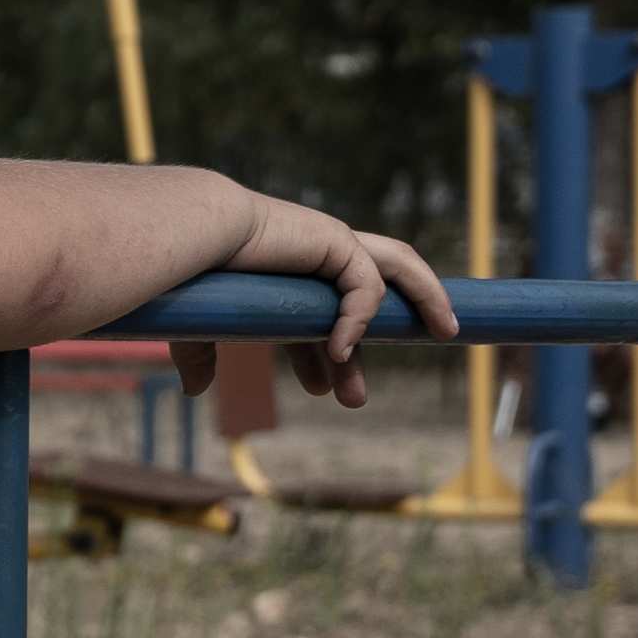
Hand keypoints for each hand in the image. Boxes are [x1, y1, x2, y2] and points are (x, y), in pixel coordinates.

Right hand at [181, 201, 458, 407]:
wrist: (191, 239)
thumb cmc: (190, 274)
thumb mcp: (202, 326)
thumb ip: (201, 355)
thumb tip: (193, 391)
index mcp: (289, 270)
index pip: (322, 314)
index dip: (326, 355)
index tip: (323, 391)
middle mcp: (316, 253)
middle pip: (371, 290)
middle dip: (370, 343)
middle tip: (356, 398)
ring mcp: (331, 243)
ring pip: (396, 269)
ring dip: (426, 298)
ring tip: (447, 331)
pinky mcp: (336, 242)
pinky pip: (366, 288)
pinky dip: (359, 320)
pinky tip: (339, 351)